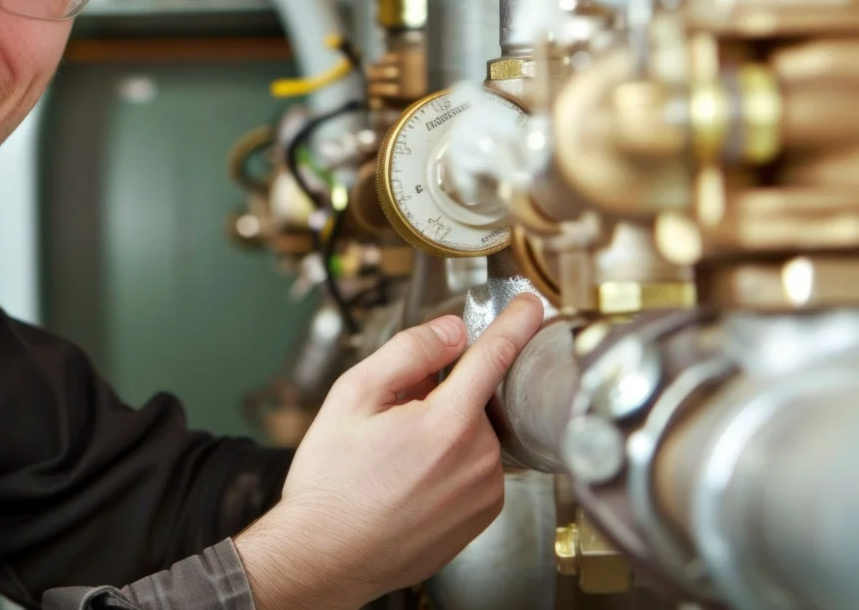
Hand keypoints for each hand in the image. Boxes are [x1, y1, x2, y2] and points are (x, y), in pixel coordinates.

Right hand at [233, 294, 543, 609]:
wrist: (326, 557)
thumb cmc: (332, 483)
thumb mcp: (352, 397)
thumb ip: (407, 353)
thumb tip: (451, 330)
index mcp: (448, 423)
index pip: (496, 355)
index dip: (516, 321)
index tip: (532, 303)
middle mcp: (479, 460)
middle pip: (473, 398)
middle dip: (440, 394)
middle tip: (390, 419)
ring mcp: (485, 493)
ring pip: (474, 434)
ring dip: (444, 430)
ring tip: (394, 458)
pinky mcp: (483, 517)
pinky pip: (476, 469)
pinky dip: (450, 462)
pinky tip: (409, 480)